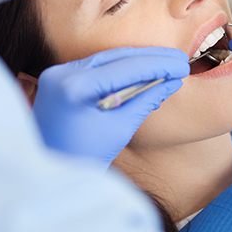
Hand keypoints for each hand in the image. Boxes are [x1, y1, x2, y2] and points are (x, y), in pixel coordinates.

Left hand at [33, 47, 189, 165]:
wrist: (49, 174)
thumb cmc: (83, 159)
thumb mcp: (120, 129)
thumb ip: (145, 100)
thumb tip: (172, 81)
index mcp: (74, 88)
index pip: (125, 68)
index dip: (158, 65)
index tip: (182, 65)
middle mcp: (62, 74)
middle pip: (115, 58)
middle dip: (150, 58)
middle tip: (179, 60)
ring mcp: (57, 74)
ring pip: (106, 60)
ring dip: (137, 62)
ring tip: (166, 64)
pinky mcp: (58, 78)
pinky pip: (95, 68)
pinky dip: (120, 69)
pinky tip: (142, 72)